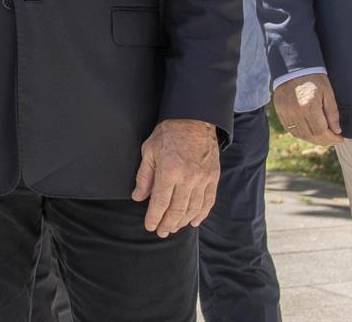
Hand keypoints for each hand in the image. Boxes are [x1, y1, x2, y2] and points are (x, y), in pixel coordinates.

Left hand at [131, 118, 218, 236]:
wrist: (194, 118)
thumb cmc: (169, 133)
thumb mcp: (149, 150)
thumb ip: (144, 176)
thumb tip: (138, 197)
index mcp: (169, 170)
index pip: (160, 202)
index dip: (154, 218)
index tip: (150, 226)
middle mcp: (188, 177)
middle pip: (177, 210)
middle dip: (168, 224)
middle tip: (161, 232)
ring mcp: (203, 179)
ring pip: (193, 209)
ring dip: (182, 222)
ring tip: (174, 228)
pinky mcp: (213, 177)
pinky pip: (208, 201)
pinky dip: (201, 214)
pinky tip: (193, 221)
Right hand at [271, 73, 343, 145]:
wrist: (293, 68)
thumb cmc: (314, 78)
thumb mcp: (328, 93)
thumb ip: (332, 113)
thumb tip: (337, 131)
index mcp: (309, 106)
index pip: (321, 131)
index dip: (332, 138)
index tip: (340, 139)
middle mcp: (295, 112)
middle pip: (311, 135)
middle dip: (324, 141)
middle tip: (333, 140)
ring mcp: (285, 112)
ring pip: (300, 134)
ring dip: (313, 139)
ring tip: (323, 137)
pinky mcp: (279, 111)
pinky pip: (290, 129)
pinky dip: (301, 134)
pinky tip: (310, 132)